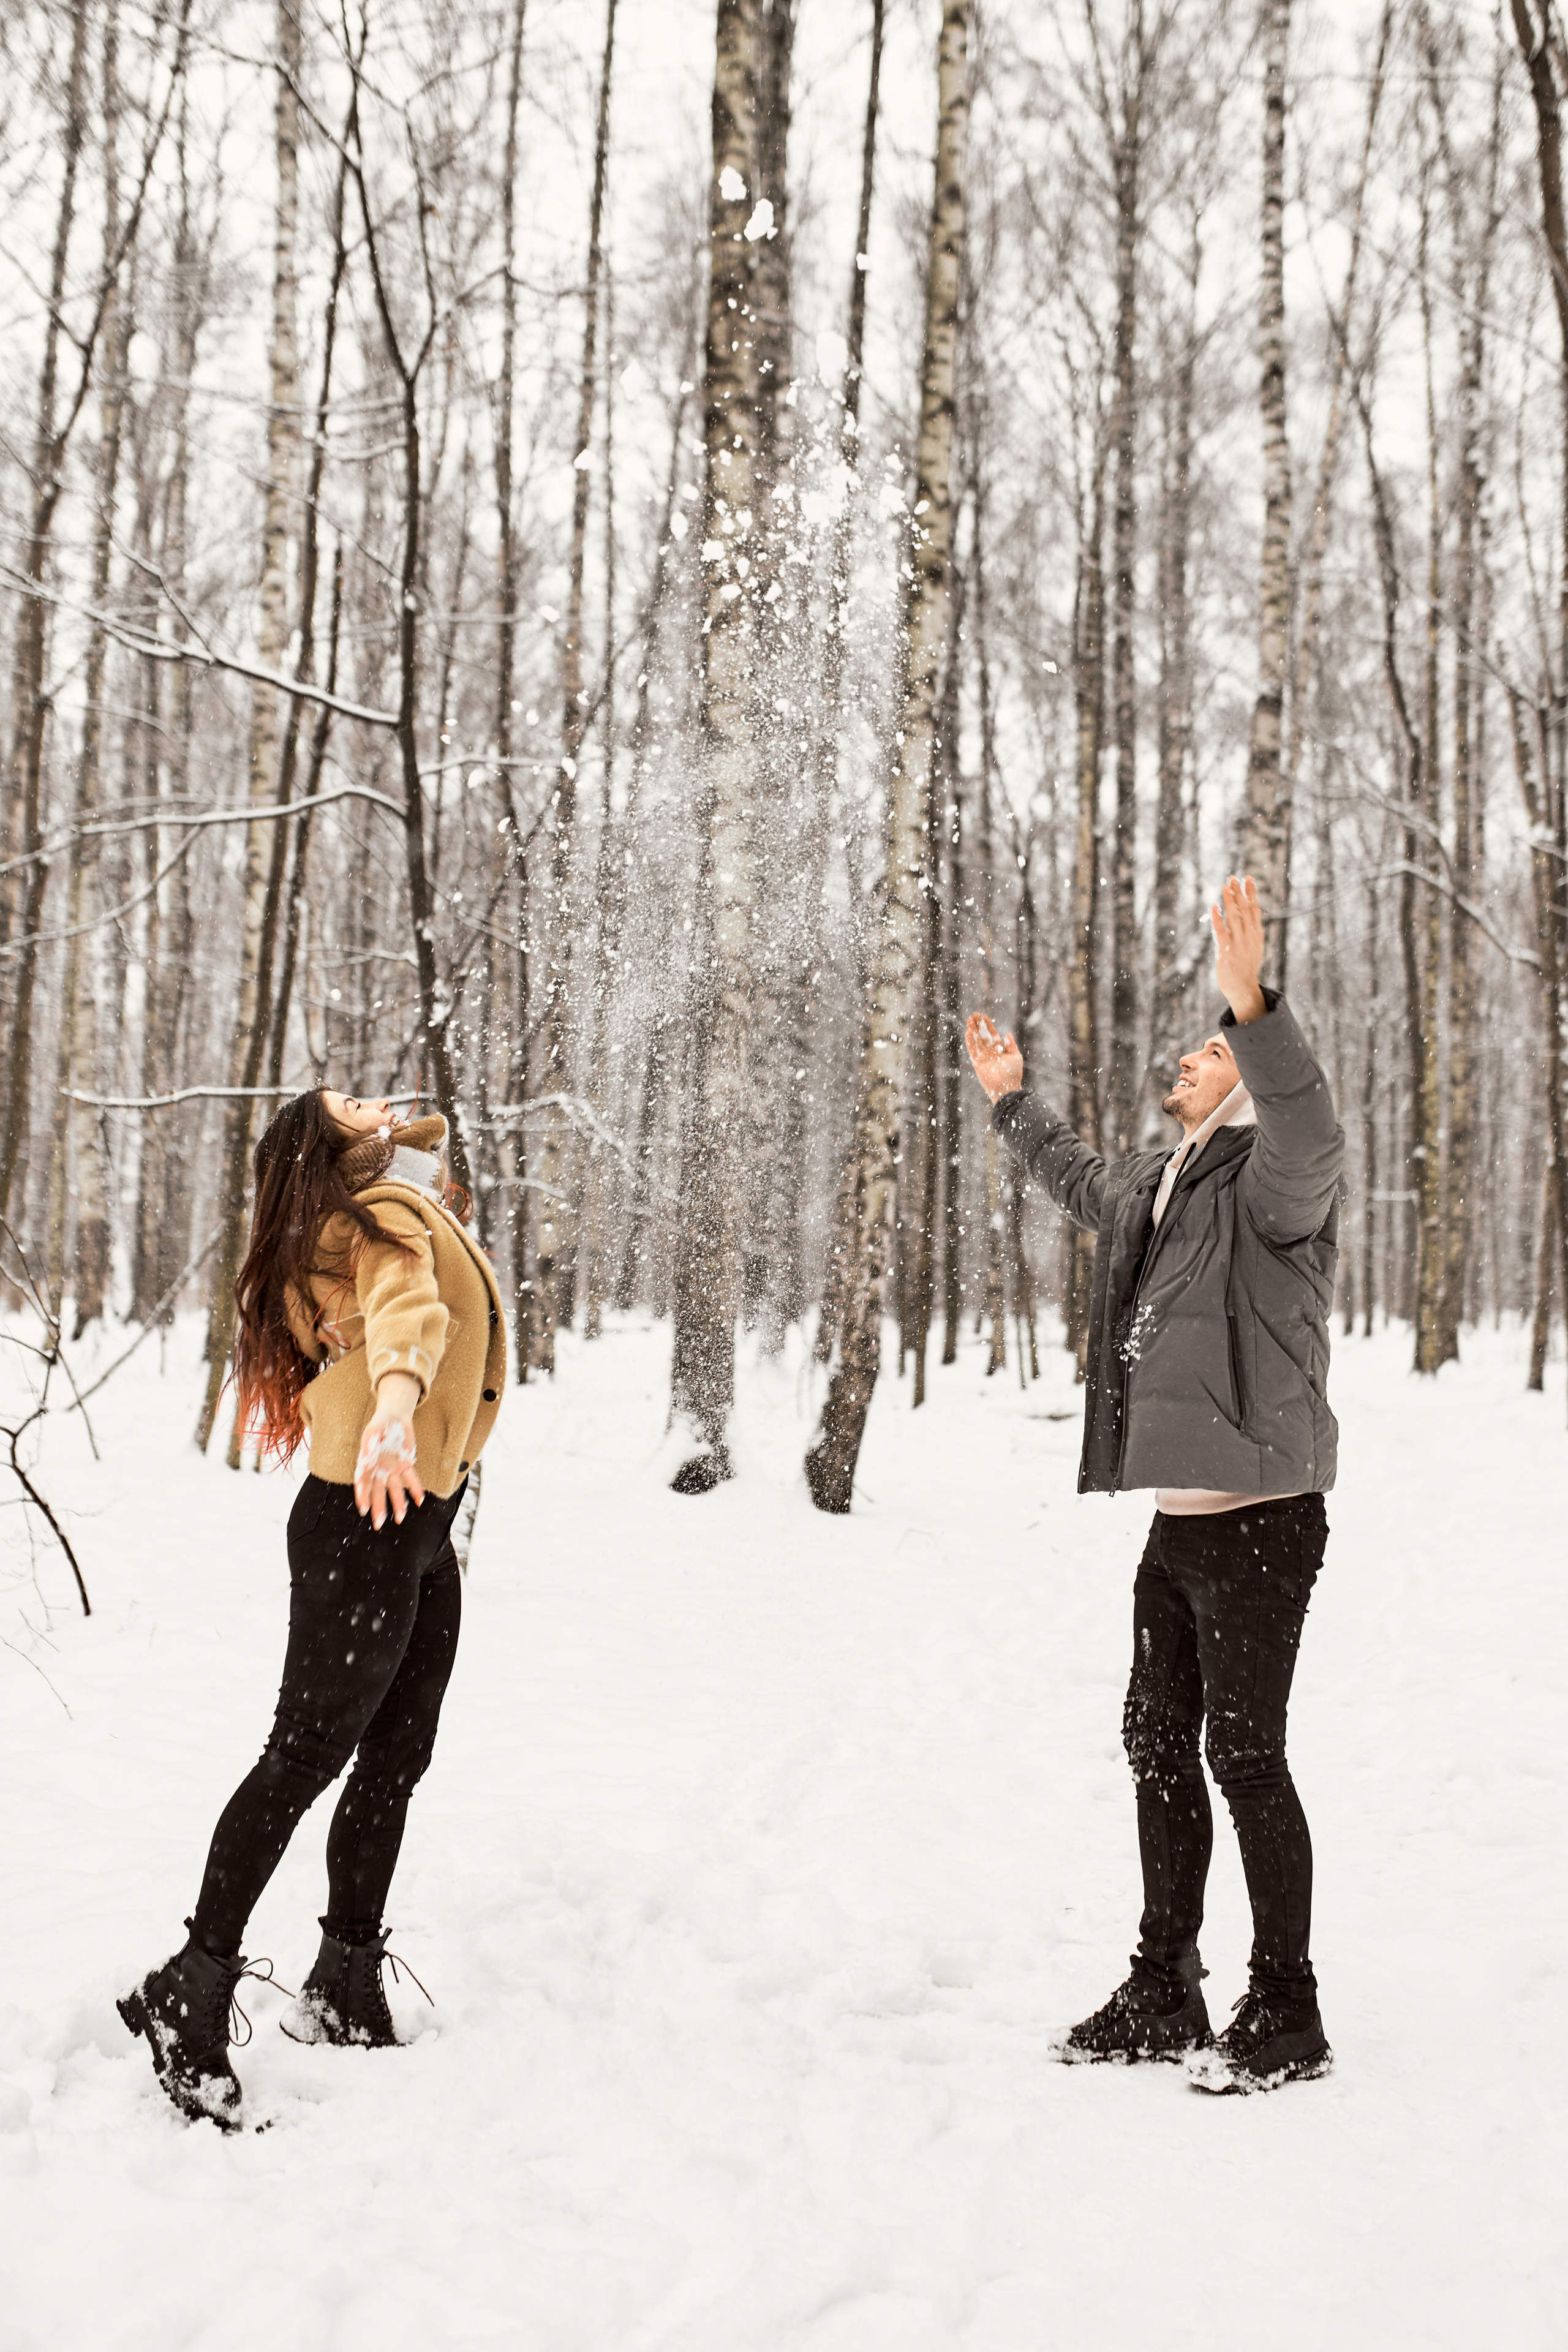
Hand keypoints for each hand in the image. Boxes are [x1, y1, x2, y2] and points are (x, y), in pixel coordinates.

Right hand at [354, 1372, 424, 1527]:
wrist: (395, 1417)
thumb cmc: (380, 1424)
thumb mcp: (373, 1431)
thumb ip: (370, 1443)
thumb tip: (366, 1455)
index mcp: (367, 1463)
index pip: (363, 1483)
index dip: (362, 1496)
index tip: (363, 1510)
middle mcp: (379, 1469)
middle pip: (378, 1492)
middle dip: (378, 1508)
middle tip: (379, 1524)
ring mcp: (393, 1468)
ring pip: (395, 1489)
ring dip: (397, 1503)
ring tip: (400, 1519)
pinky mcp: (406, 1464)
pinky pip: (411, 1479)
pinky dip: (415, 1489)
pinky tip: (420, 1501)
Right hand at [964, 1012, 1022, 1102]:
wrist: (1006, 1088)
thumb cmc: (1013, 1074)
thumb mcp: (1016, 1057)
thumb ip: (1011, 1045)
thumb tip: (1007, 1034)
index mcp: (1000, 1050)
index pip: (992, 1034)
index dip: (987, 1025)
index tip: (983, 1016)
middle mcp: (990, 1052)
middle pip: (982, 1036)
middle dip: (978, 1025)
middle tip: (973, 1015)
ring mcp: (983, 1057)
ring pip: (976, 1041)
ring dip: (972, 1031)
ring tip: (968, 1020)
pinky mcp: (977, 1063)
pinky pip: (972, 1050)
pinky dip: (970, 1041)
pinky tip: (968, 1032)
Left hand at [1210, 874, 1266, 1023]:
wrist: (1243, 988)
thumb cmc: (1245, 967)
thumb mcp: (1253, 946)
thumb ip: (1250, 930)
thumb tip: (1250, 914)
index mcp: (1256, 934)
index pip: (1254, 909)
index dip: (1251, 893)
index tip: (1248, 878)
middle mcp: (1249, 937)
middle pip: (1244, 910)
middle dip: (1239, 892)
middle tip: (1233, 877)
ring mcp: (1238, 944)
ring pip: (1234, 917)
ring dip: (1229, 901)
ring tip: (1225, 886)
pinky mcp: (1226, 951)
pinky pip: (1221, 931)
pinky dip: (1217, 918)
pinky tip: (1214, 907)